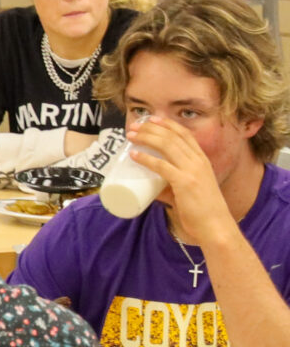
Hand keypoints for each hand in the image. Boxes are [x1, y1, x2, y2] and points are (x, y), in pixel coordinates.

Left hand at [125, 117, 234, 246]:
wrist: (215, 226)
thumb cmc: (201, 211)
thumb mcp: (186, 192)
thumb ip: (168, 190)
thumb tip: (147, 192)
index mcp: (202, 160)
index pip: (185, 135)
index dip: (168, 125)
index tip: (152, 119)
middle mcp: (199, 161)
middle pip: (173, 137)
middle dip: (151, 129)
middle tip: (134, 127)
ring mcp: (193, 171)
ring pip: (167, 146)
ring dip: (147, 138)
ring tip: (131, 136)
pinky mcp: (185, 183)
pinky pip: (162, 166)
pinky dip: (147, 159)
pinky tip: (134, 155)